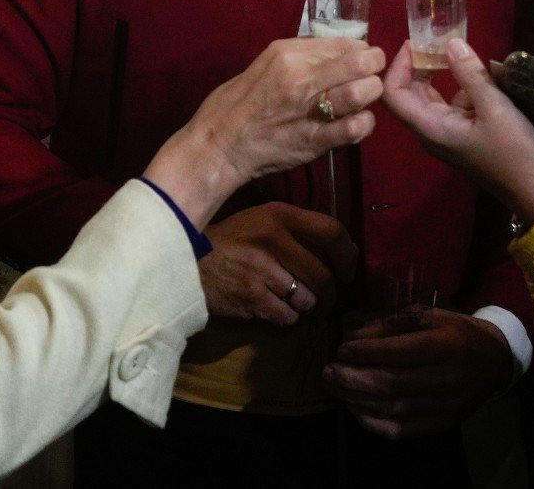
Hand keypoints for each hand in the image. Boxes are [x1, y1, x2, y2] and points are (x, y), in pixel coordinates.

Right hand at [147, 38, 384, 226]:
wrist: (219, 146)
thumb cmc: (238, 104)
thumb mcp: (266, 63)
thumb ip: (302, 57)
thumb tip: (335, 52)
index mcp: (289, 54)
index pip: (346, 42)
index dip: (361, 51)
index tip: (360, 61)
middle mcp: (302, 77)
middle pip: (362, 62)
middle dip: (373, 69)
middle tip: (369, 78)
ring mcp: (310, 109)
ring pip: (364, 92)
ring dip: (370, 95)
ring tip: (362, 101)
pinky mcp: (315, 140)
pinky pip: (356, 128)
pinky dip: (364, 124)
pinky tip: (356, 124)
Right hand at [199, 203, 358, 324]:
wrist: (184, 263)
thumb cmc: (228, 242)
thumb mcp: (260, 220)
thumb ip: (294, 230)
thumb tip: (338, 252)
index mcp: (279, 215)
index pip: (332, 232)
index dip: (348, 256)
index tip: (348, 271)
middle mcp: (273, 240)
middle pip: (324, 275)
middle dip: (330, 294)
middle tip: (326, 300)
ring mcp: (262, 271)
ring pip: (308, 301)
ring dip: (307, 308)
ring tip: (298, 305)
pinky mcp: (251, 298)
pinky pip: (288, 317)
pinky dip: (286, 318)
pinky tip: (275, 310)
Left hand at [323, 308, 516, 438]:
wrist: (495, 361)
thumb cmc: (456, 332)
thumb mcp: (430, 315)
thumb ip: (392, 324)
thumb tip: (352, 337)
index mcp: (448, 344)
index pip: (400, 353)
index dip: (366, 352)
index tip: (341, 348)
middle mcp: (450, 378)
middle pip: (393, 384)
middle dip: (353, 379)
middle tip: (328, 371)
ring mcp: (448, 407)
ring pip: (394, 410)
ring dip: (357, 400)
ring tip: (335, 388)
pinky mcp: (443, 425)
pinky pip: (402, 431)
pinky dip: (373, 422)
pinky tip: (355, 408)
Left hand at [380, 38, 533, 223]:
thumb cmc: (514, 150)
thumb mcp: (495, 107)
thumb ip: (471, 74)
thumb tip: (451, 42)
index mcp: (430, 128)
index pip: (393, 95)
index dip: (398, 66)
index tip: (415, 43)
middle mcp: (431, 132)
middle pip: (408, 94)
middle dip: (417, 66)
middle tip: (434, 41)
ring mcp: (446, 134)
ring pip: (430, 98)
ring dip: (438, 74)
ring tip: (455, 50)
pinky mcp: (462, 134)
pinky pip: (450, 105)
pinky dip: (459, 87)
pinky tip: (479, 74)